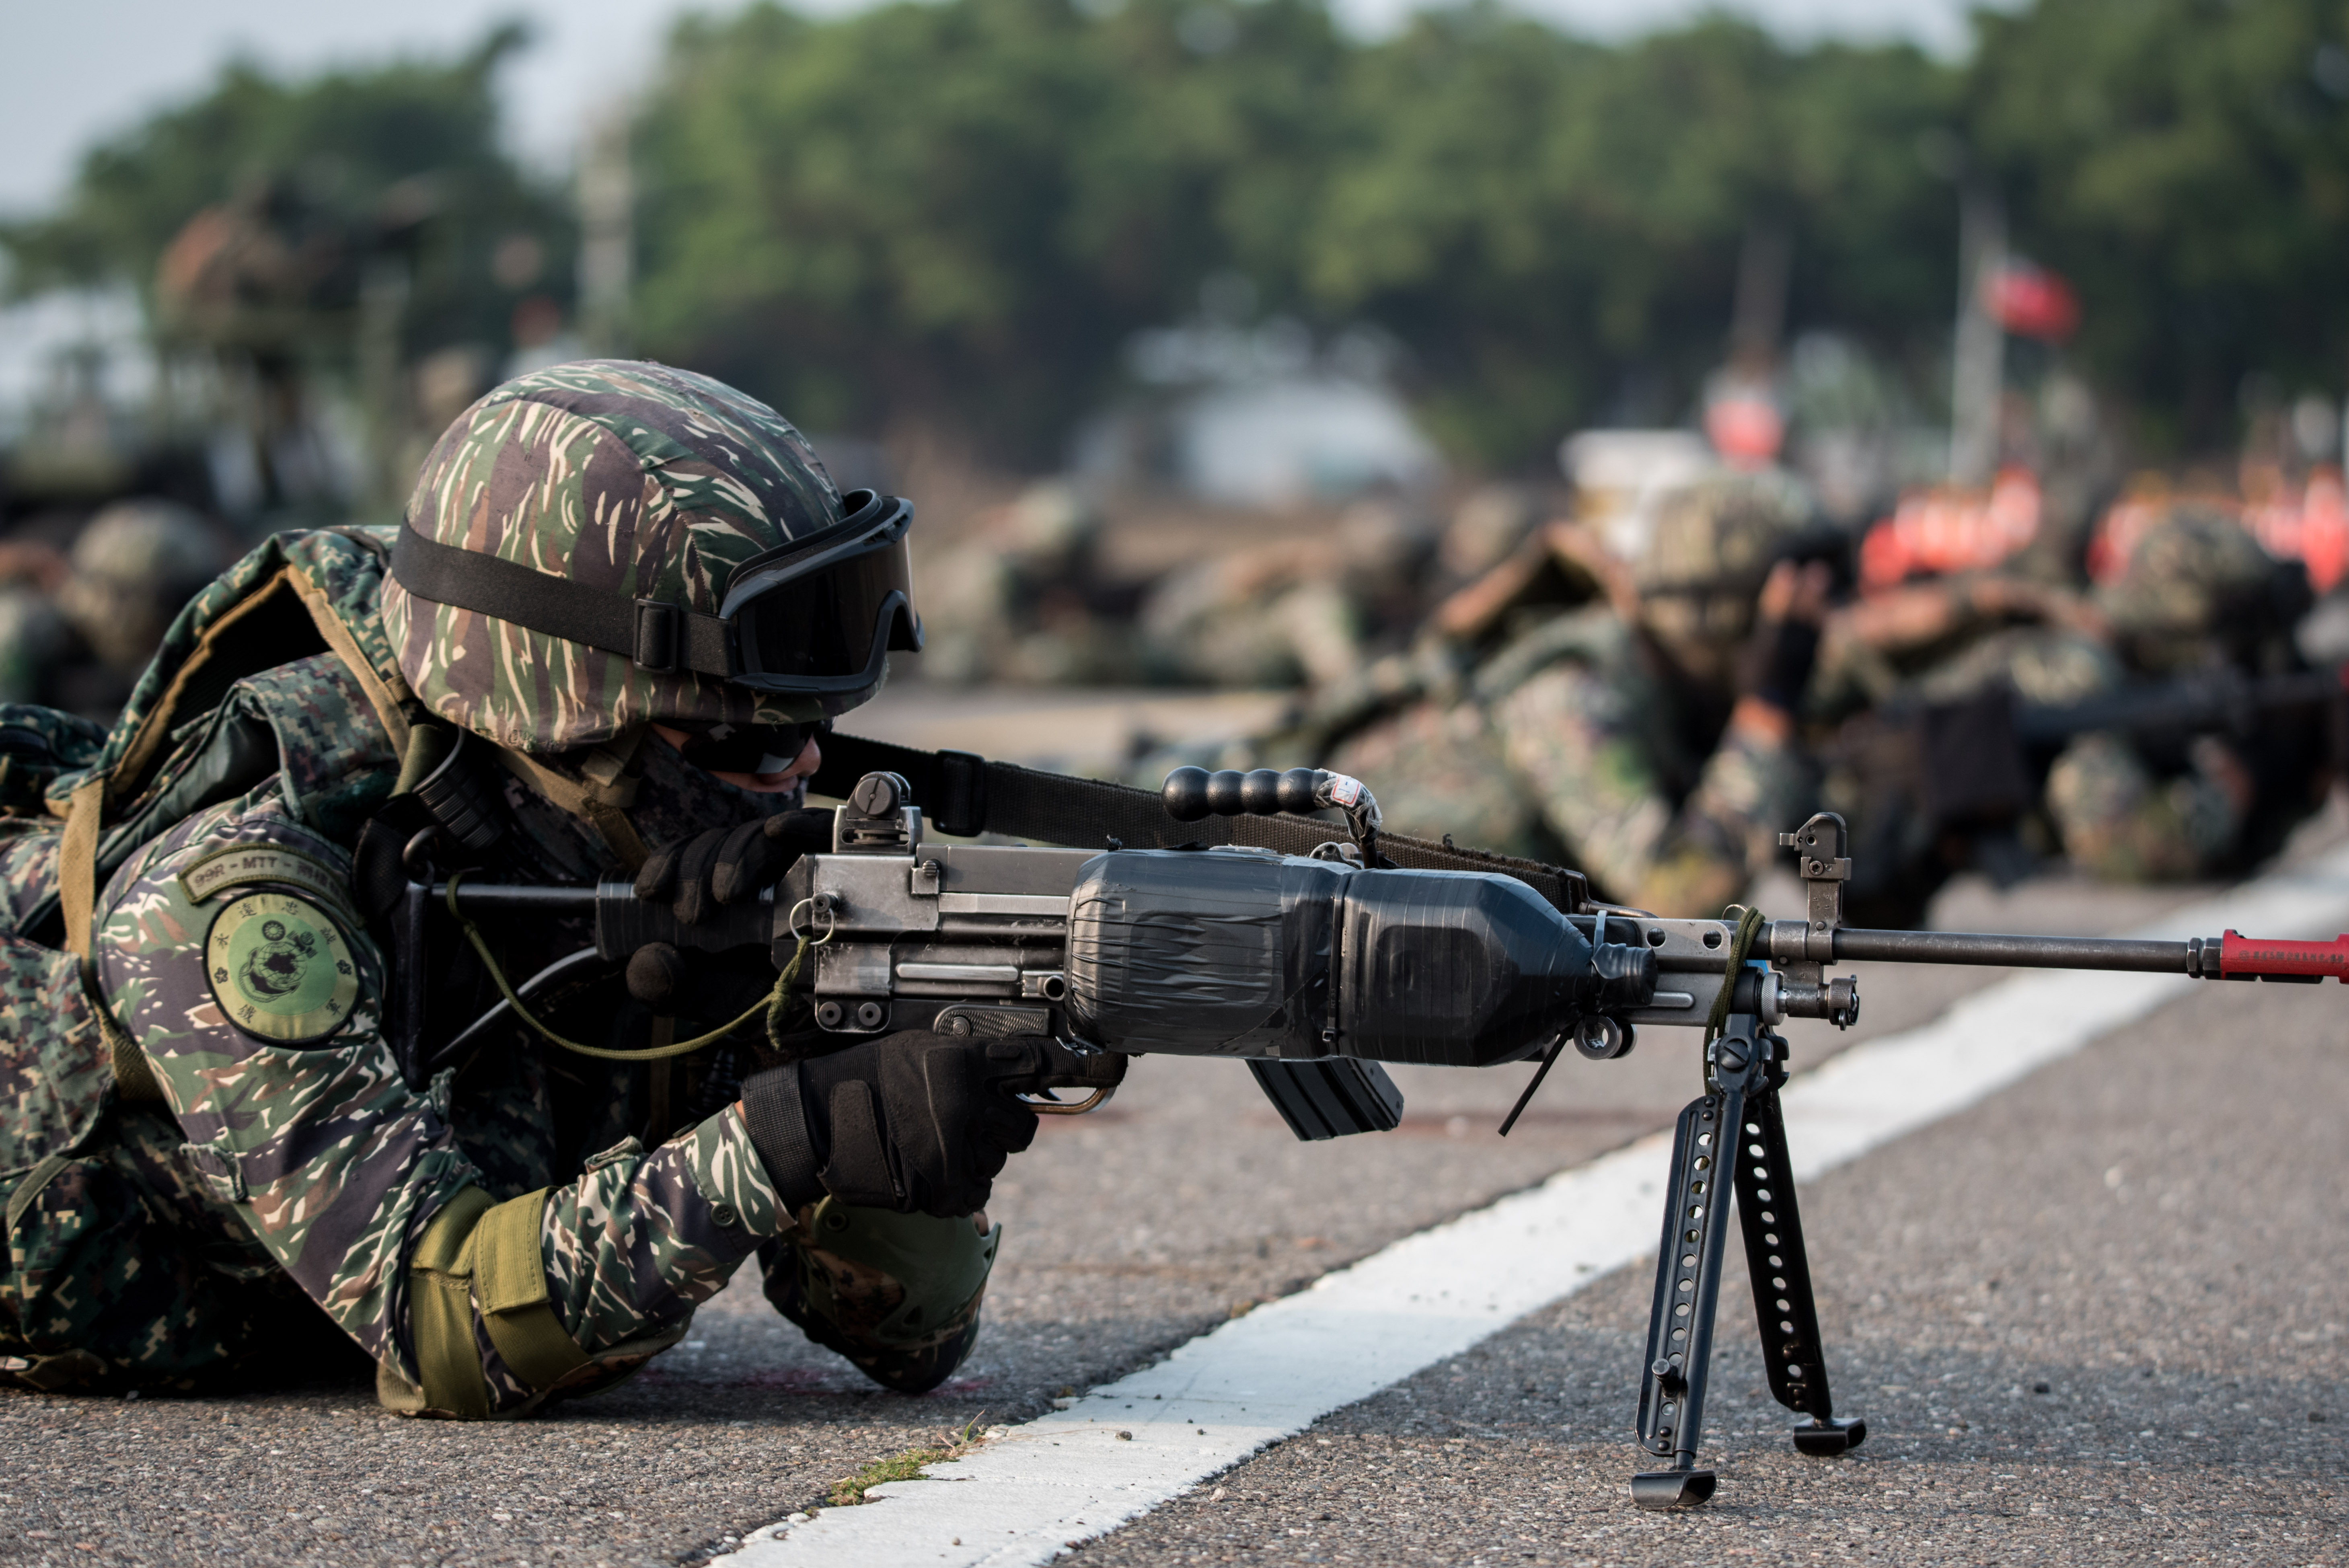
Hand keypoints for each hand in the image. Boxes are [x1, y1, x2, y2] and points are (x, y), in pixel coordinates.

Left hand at [627, 810, 832, 1006]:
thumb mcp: (709, 997)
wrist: (826, 1016)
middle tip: (694, 914)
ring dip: (736, 858)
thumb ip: (666, 987)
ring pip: (758, 834)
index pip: (687, 855)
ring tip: (727, 894)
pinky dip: (797, 825)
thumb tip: (650, 957)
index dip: (667, 862)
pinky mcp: (830, 860)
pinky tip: (778, 830)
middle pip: (718, 841)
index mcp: (718, 892)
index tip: (651, 891)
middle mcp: (752, 871)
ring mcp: (792, 863)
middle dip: (696, 870)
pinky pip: (816, 830)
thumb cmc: (767, 999)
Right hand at [744, 1035, 1126, 1216]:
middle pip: (1024, 1128)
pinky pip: (977, 1192)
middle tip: (966, 1120)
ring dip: (977, 1156)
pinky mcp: (944, 1190)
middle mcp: (966, 1106)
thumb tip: (1024, 1073)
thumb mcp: (923, 1050)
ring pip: (999, 1162)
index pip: (1036, 1062)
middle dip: (1004, 1127)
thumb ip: (975, 1061)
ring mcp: (956, 1152)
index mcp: (963, 1063)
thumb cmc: (865, 1079)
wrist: (815, 1123)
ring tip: (931, 1140)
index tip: (1112, 1064)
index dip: (1077, 1066)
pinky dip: (960, 1185)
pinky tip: (928, 1167)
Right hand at [1737, 559, 1831, 714]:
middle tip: (1815, 569)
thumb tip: (1756, 637)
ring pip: (1811, 620)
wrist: (1771, 711)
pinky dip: (1822, 621)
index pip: (1774, 608)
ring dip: (1818, 599)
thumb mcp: (1745, 662)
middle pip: (1798, 610)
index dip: (1781, 588)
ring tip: (1823, 579)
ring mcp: (1800, 652)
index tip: (1786, 568)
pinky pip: (1818, 635)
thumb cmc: (1751, 687)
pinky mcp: (1811, 659)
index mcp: (1765, 643)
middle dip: (1806, 589)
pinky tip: (1827, 609)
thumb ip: (1754, 645)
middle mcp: (1785, 645)